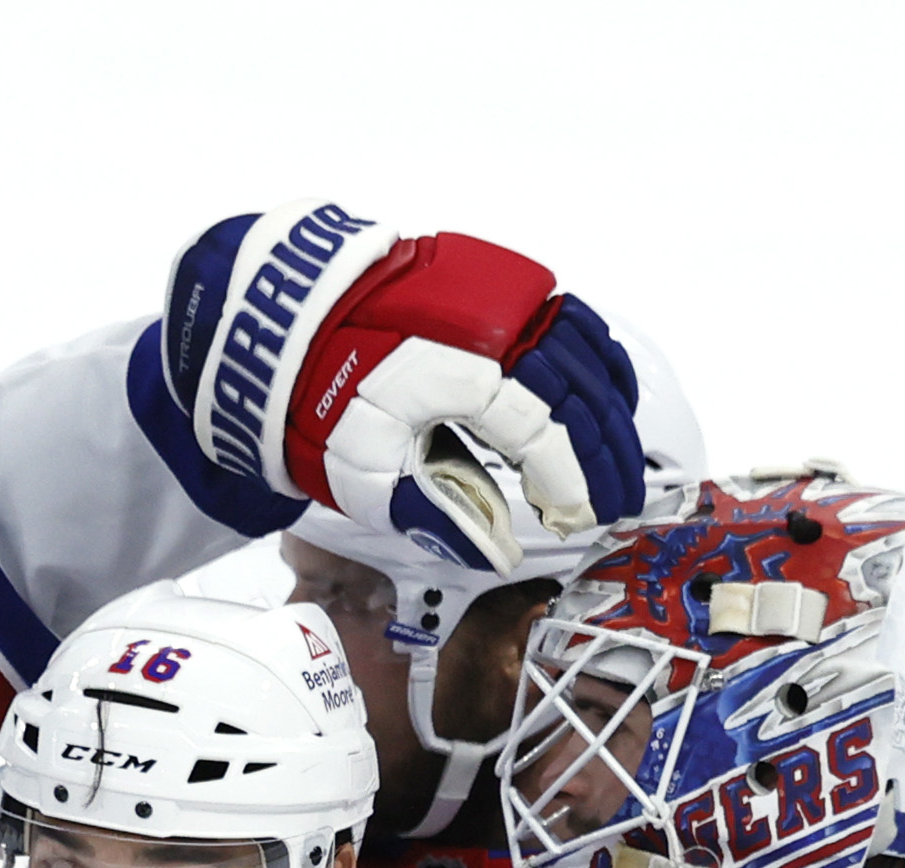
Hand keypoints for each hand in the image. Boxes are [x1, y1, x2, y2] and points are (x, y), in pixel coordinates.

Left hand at [163, 201, 648, 560]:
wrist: (285, 320)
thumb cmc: (322, 395)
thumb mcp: (367, 475)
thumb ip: (439, 514)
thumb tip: (496, 553)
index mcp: (464, 375)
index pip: (544, 438)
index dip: (569, 485)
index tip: (579, 520)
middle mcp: (495, 326)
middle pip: (577, 395)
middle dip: (604, 455)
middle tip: (619, 503)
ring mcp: (500, 293)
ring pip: (584, 353)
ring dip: (607, 411)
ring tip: (617, 461)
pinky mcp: (497, 278)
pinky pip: (568, 318)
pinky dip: (593, 360)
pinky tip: (602, 397)